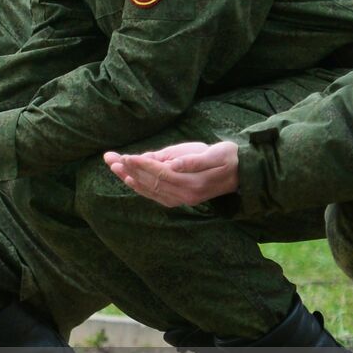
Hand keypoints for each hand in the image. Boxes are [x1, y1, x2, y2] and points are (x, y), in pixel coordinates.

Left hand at [103, 141, 238, 207]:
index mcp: (193, 183)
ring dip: (130, 178)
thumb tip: (171, 165)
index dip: (142, 165)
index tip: (126, 156)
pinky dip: (142, 188)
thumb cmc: (228, 157)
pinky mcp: (181, 199)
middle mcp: (186, 195)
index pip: (161, 174)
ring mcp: (183, 199)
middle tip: (110, 159)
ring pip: (151, 190)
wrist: (242, 173)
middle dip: (129, 170)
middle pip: (151, 183)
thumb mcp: (214, 153)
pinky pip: (156, 195)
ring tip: (114, 167)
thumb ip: (192, 160)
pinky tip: (130, 180)